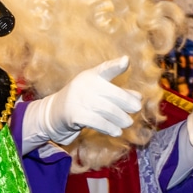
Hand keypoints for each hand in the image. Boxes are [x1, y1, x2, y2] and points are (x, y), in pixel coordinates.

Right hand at [22, 57, 142, 144]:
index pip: (105, 69)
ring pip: (107, 110)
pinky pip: (97, 122)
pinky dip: (109, 127)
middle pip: (112, 93)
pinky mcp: (75, 115)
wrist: (54, 113)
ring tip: (128, 122)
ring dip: (121, 118)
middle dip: (127, 102)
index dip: (116, 65)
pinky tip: (117, 131)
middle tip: (137, 109)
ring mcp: (79, 99)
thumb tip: (138, 98)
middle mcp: (85, 85)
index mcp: (92, 75)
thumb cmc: (82, 100)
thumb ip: (118, 93)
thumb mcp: (98, 91)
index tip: (126, 61)